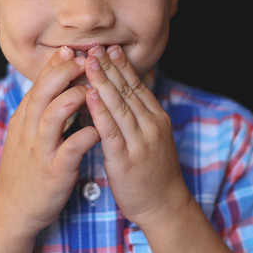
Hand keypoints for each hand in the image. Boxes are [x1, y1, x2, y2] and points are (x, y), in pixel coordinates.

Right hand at [0, 47, 99, 237]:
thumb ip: (40, 111)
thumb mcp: (27, 135)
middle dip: (65, 71)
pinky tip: (102, 128)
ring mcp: (40, 150)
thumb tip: (57, 85)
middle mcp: (29, 130)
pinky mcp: (54, 171)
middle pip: (44, 90)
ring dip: (75, 97)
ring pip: (54, 113)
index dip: (56, 64)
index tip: (73, 49)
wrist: (13, 211)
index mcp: (24, 119)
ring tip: (94, 89)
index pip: (39, 82)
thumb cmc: (27, 171)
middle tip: (86, 59)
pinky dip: (88, 134)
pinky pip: (72, 147)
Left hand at [84, 45, 191, 228]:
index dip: (121, 65)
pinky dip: (100, 111)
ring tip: (87, 61)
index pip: (137, 85)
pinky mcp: (126, 159)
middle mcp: (151, 125)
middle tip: (93, 46)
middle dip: (108, 66)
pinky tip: (90, 96)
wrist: (164, 206)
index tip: (108, 47)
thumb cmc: (153, 171)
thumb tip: (124, 91)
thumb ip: (139, 115)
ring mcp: (140, 142)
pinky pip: (111, 131)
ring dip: (102, 80)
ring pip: (119, 105)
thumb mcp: (151, 137)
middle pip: (127, 90)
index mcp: (156, 118)